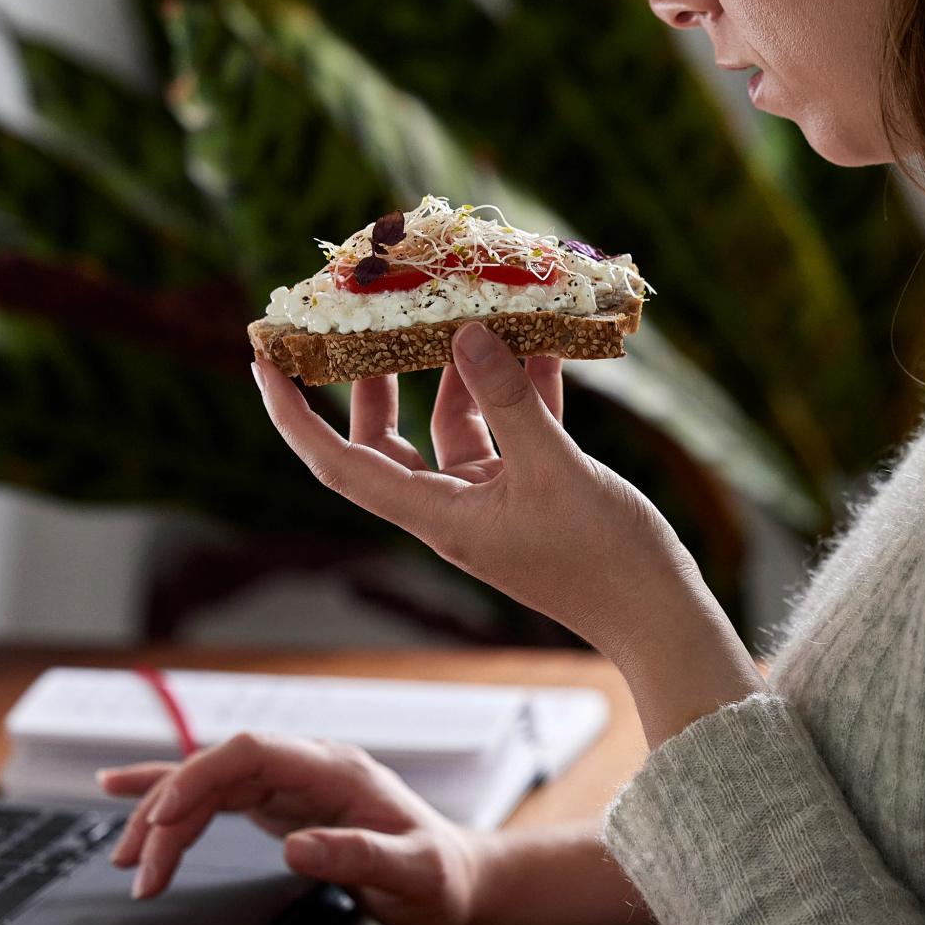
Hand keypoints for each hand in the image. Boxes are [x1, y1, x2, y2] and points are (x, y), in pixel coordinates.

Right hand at [97, 732, 485, 924]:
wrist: (456, 879)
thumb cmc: (440, 876)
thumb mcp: (413, 874)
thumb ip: (358, 856)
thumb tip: (296, 847)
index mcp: (335, 768)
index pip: (250, 752)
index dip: (200, 775)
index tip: (165, 814)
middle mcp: (306, 765)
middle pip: (217, 770)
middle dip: (169, 813)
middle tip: (139, 869)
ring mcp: (290, 782)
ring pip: (208, 785)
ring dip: (163, 816)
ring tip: (125, 855)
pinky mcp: (279, 803)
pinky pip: (215, 793)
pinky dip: (171, 794)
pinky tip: (128, 791)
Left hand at [251, 322, 698, 660]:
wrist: (661, 617)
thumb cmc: (604, 559)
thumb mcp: (556, 470)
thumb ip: (510, 401)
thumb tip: (465, 334)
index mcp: (437, 516)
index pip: (339, 464)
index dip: (293, 416)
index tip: (263, 361)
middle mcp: (452, 508)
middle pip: (387, 439)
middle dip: (377, 377)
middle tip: (372, 317)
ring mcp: (492, 500)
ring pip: (454, 423)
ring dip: (463, 369)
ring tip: (474, 307)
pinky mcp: (533, 492)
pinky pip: (510, 429)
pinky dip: (520, 387)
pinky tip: (542, 339)